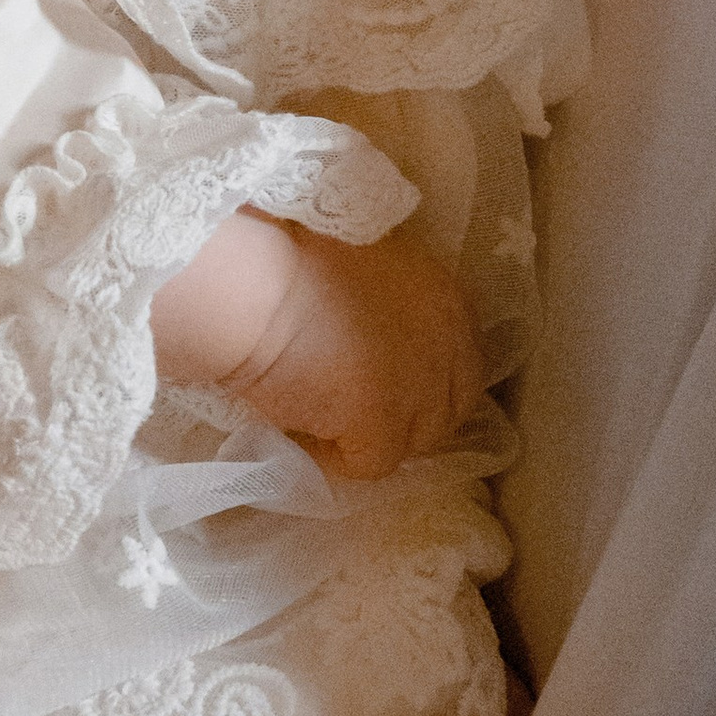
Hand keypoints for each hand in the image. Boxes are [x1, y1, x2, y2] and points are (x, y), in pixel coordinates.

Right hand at [149, 211, 486, 478]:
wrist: (254, 274)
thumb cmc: (288, 251)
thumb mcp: (366, 263)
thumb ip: (390, 301)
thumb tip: (380, 338)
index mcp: (446, 299)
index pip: (460, 368)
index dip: (422, 386)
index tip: (382, 389)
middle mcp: (448, 344)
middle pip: (446, 413)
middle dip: (404, 420)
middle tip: (351, 415)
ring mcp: (419, 386)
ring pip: (410, 444)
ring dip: (368, 438)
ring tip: (318, 419)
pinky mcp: (382, 420)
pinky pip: (367, 464)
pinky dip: (333, 456)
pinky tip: (298, 429)